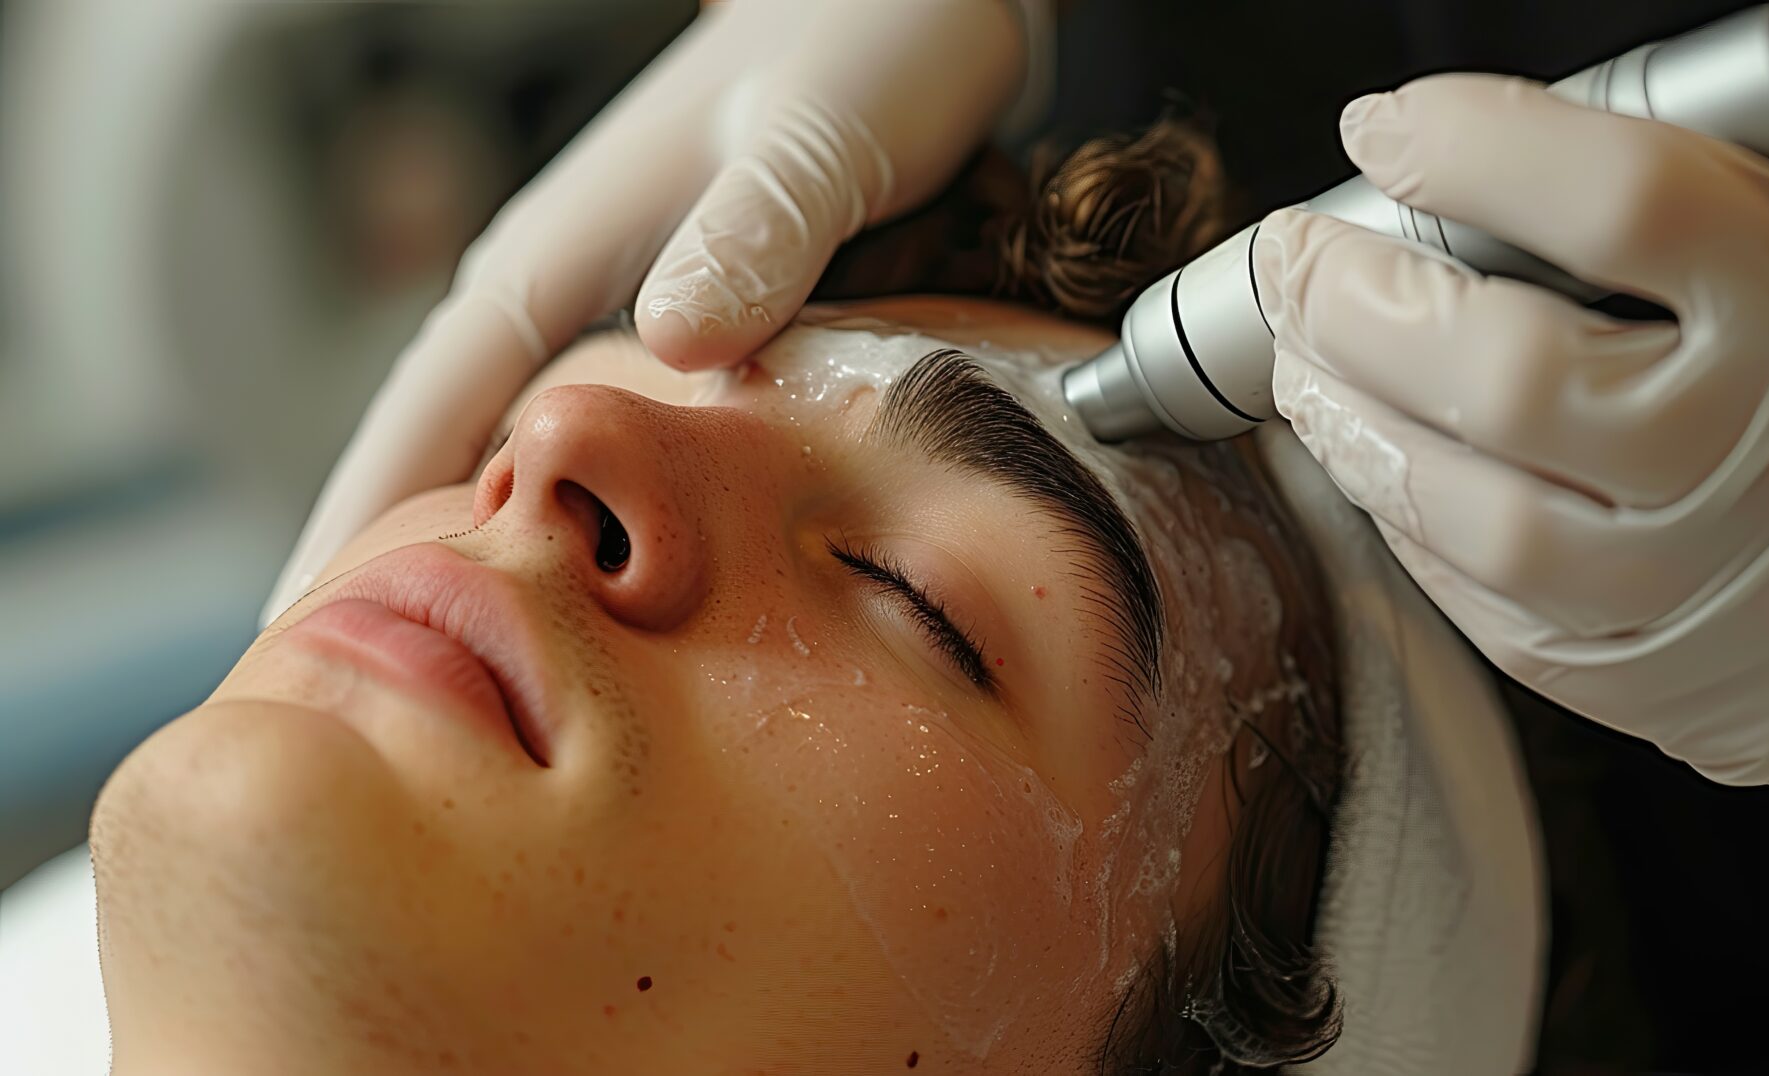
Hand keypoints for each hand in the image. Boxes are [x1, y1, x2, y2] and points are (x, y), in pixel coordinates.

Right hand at [261, 0, 1028, 624]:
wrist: (908, 1)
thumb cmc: (864, 45)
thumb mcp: (814, 138)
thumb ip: (749, 233)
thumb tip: (672, 346)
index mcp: (560, 254)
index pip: (425, 413)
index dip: (357, 528)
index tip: (293, 639)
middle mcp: (570, 292)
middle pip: (447, 457)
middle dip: (397, 574)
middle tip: (356, 712)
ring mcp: (625, 315)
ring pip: (524, 465)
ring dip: (488, 565)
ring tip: (457, 690)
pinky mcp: (689, 332)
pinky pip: (608, 453)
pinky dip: (582, 528)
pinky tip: (595, 605)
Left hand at [1257, 74, 1768, 789]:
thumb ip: (1696, 226)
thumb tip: (1473, 182)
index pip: (1623, 199)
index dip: (1474, 150)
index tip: (1389, 131)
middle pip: (1505, 370)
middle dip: (1356, 305)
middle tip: (1297, 265)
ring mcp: (1718, 589)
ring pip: (1477, 515)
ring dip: (1354, 430)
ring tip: (1310, 371)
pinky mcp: (1678, 689)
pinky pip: (1502, 618)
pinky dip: (1416, 537)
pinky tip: (1384, 479)